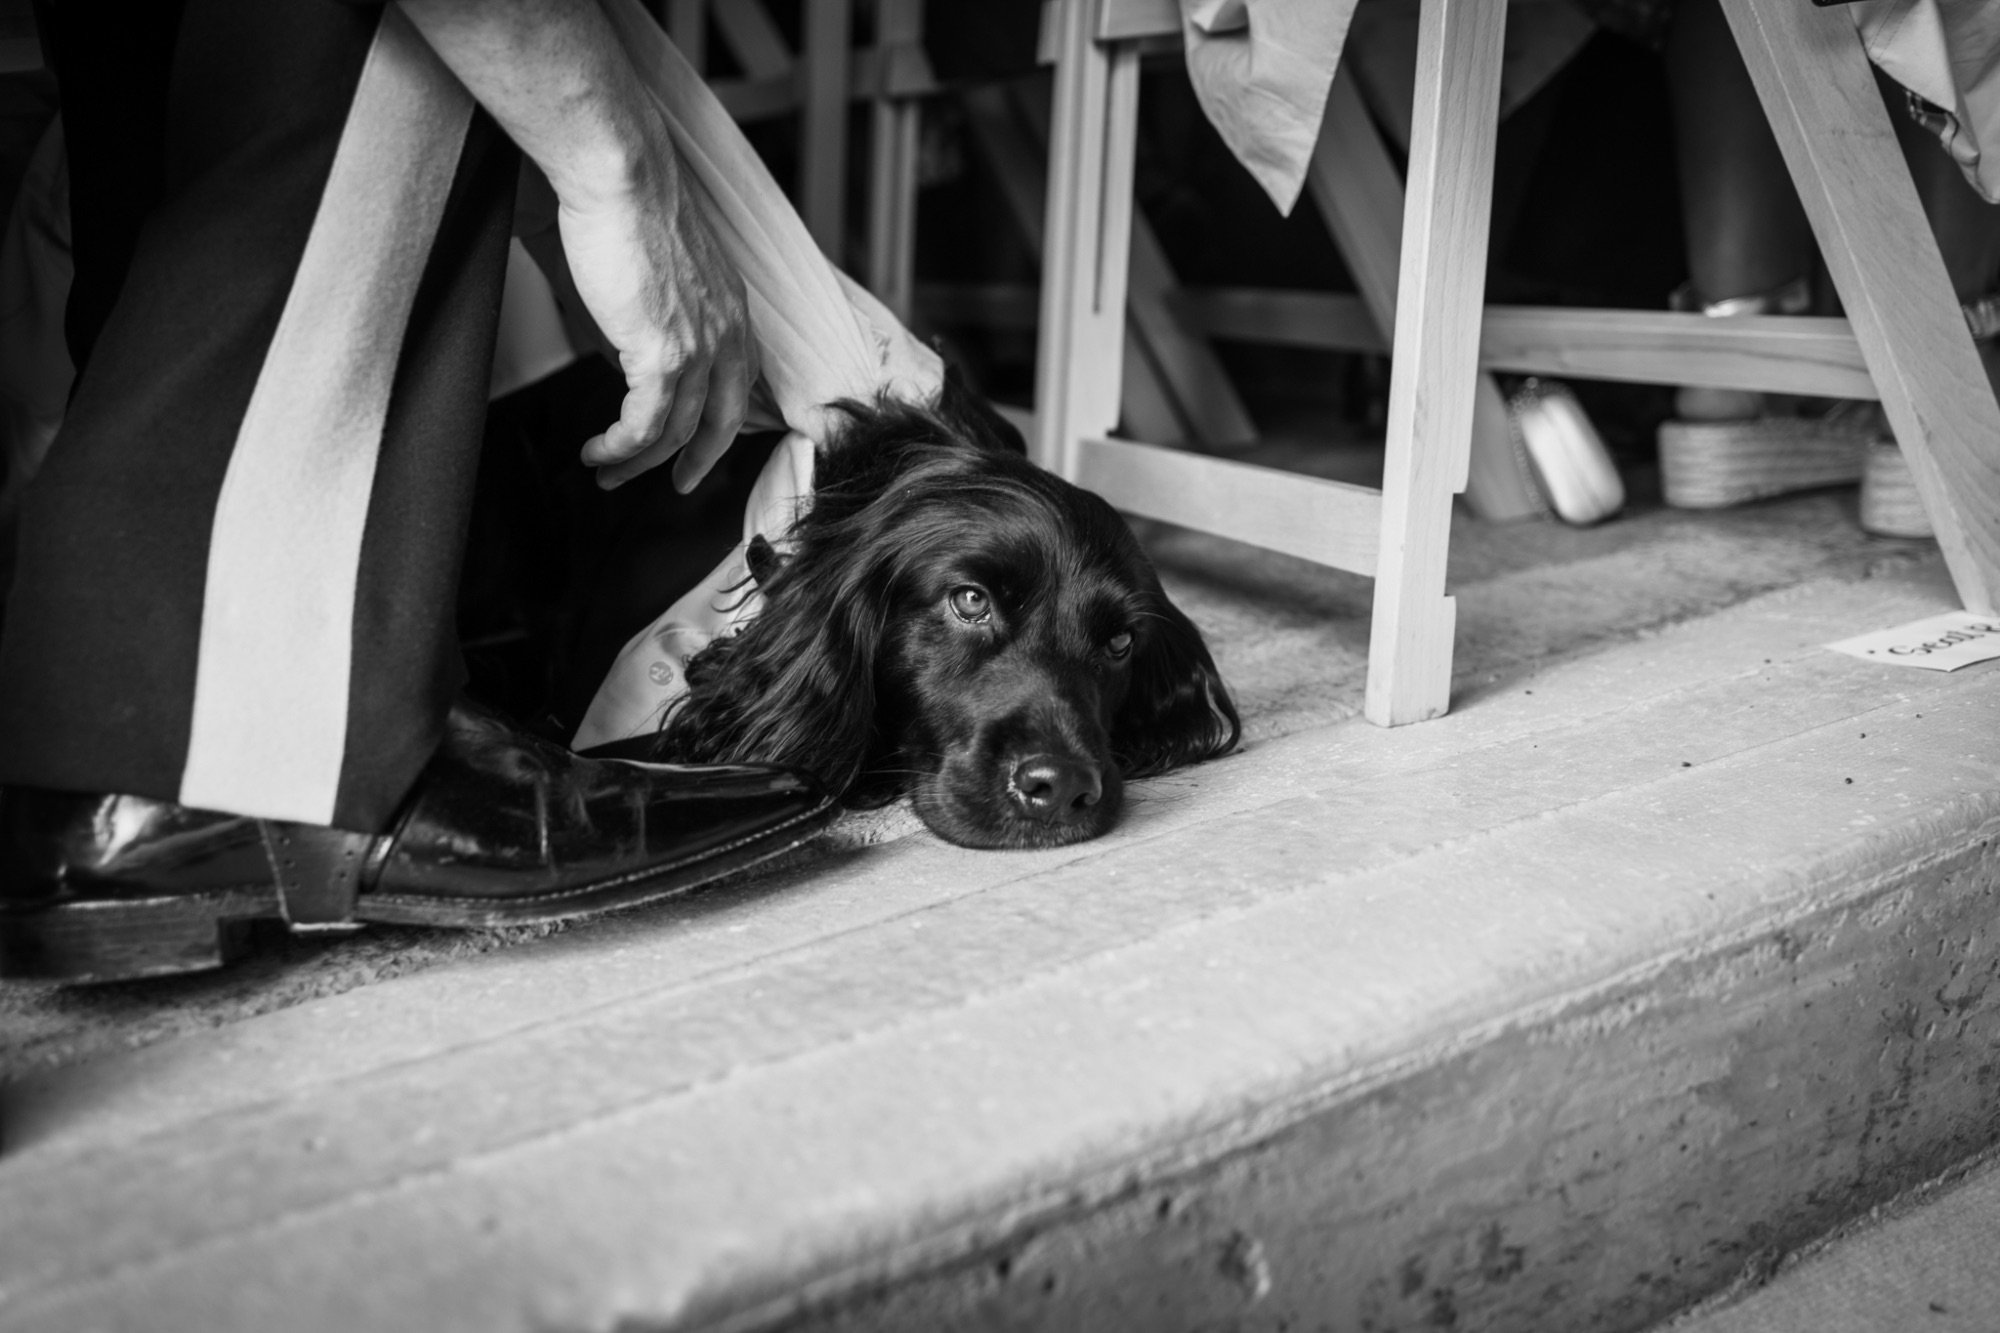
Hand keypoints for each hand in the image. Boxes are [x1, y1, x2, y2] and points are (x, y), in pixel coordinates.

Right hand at [560, 123, 756, 490]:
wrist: (620, 175)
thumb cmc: (627, 205)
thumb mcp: (657, 272)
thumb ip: (651, 316)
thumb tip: (621, 351)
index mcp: (732, 311)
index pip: (740, 387)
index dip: (722, 428)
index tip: (700, 453)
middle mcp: (727, 333)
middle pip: (717, 421)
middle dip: (690, 462)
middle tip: (668, 484)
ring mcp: (699, 346)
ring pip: (675, 431)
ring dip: (636, 461)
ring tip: (604, 472)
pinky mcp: (662, 354)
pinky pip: (644, 424)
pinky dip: (619, 447)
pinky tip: (597, 451)